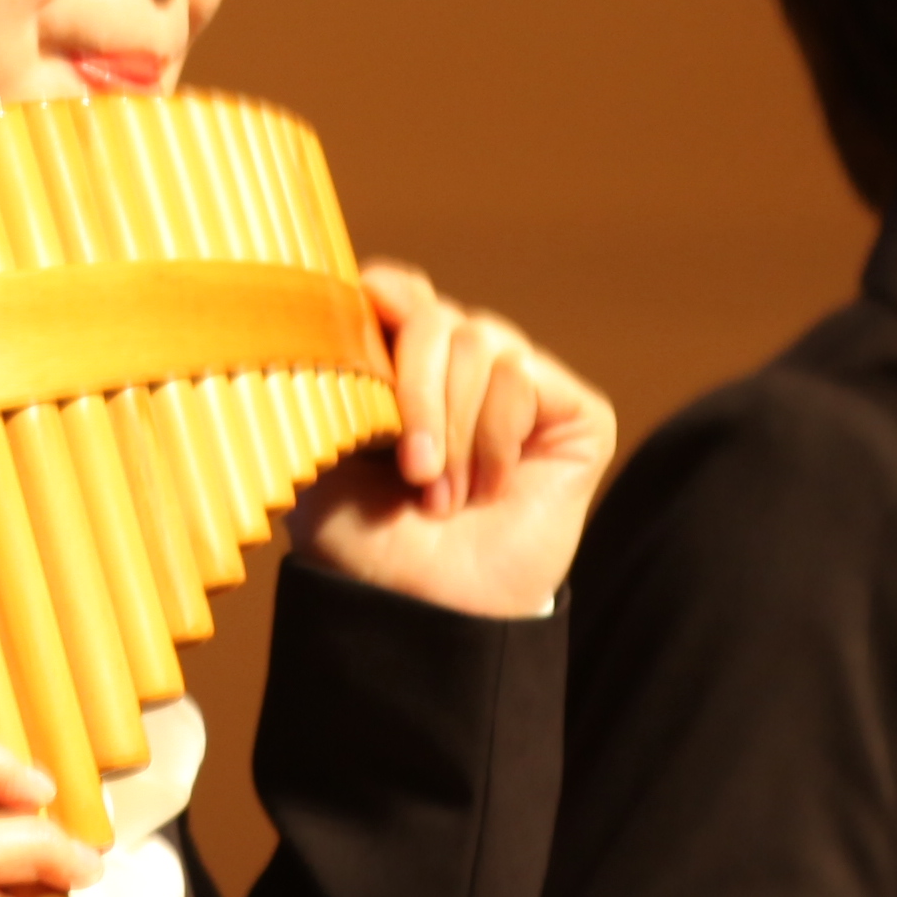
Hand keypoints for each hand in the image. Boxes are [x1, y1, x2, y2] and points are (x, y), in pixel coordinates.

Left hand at [287, 262, 618, 616]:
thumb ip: (330, 371)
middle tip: (411, 469)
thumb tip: (352, 288)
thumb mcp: (322, 450)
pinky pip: (522, 377)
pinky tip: (491, 488)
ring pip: (480, 344)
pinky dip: (495, 436)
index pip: (401, 290)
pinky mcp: (574, 410)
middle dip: (414, 394)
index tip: (366, 312)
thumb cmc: (368, 542)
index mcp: (404, 368)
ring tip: (444, 498)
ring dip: (453, 432)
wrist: (427, 608)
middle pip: (436, 317)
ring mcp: (522, 386)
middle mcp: (464, 367)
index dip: (386, 296)